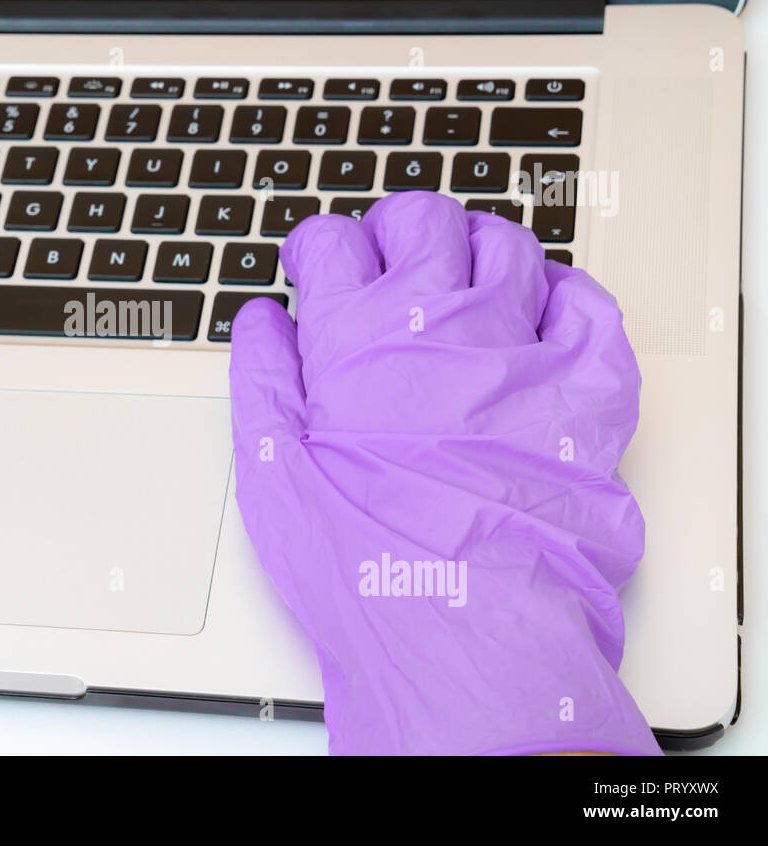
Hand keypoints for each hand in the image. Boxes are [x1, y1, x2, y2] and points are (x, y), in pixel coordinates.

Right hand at [229, 192, 659, 754]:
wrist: (459, 629)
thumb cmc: (361, 561)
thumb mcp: (272, 469)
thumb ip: (262, 380)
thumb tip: (259, 323)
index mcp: (357, 334)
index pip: (332, 244)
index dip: (314, 246)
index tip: (311, 262)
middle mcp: (441, 321)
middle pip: (422, 220)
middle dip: (394, 224)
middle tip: (383, 251)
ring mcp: (519, 349)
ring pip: (506, 248)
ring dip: (475, 244)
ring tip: (460, 268)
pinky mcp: (582, 393)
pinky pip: (590, 312)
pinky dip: (567, 296)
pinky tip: (544, 307)